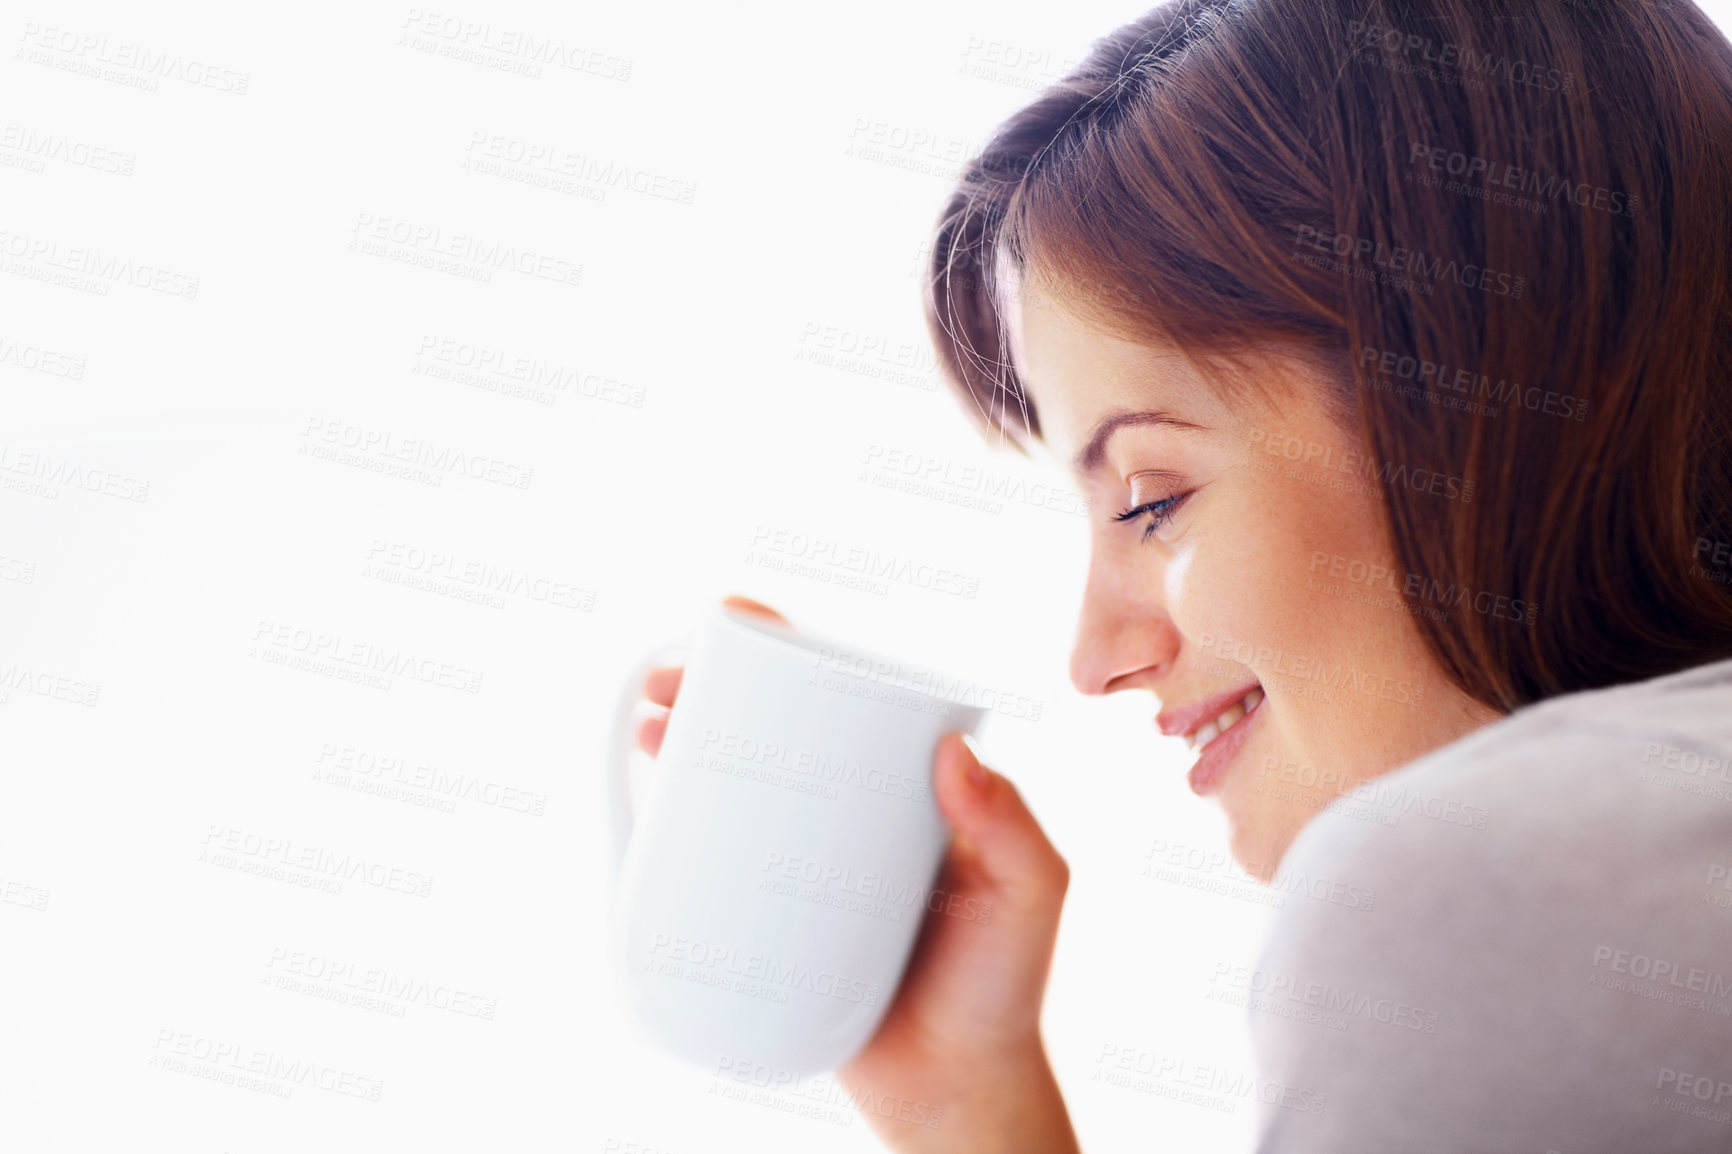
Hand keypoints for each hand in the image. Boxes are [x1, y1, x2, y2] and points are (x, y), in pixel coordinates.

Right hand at [634, 596, 1079, 1153]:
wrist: (953, 1088)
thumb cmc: (999, 986)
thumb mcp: (1028, 896)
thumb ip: (1010, 828)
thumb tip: (954, 752)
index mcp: (905, 789)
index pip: (845, 700)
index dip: (787, 656)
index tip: (742, 628)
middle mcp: (850, 815)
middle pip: (773, 732)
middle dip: (714, 691)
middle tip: (672, 684)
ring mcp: (803, 868)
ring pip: (735, 788)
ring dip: (684, 745)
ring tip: (651, 727)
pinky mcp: (767, 922)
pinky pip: (715, 862)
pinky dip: (675, 828)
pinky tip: (646, 806)